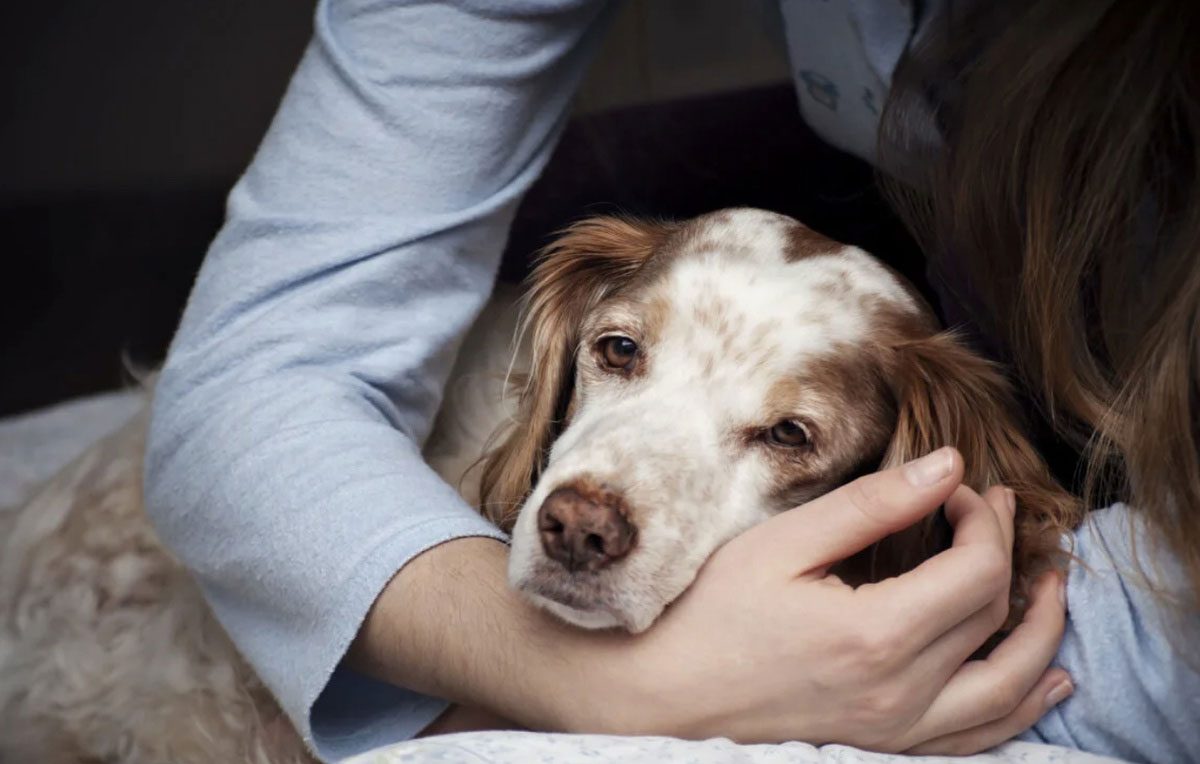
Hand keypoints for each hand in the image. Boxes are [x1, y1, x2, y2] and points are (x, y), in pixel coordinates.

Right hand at [606, 446, 1070, 753]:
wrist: (663, 696)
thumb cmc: (710, 613)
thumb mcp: (783, 544)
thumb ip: (871, 506)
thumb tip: (946, 466)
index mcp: (876, 634)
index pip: (977, 570)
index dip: (984, 519)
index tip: (960, 488)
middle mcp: (900, 691)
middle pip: (995, 619)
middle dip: (1010, 556)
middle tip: (997, 513)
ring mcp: (896, 730)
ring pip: (1008, 687)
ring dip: (1042, 635)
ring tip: (1051, 593)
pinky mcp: (884, 746)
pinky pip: (979, 736)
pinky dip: (1023, 707)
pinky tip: (1045, 685)